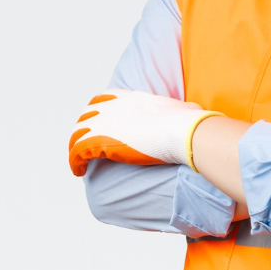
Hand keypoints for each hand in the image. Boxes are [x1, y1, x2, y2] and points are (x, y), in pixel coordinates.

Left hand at [68, 90, 222, 176]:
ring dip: (76, 147)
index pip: (104, 98)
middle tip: (86, 145)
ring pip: (77, 133)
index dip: (97, 111)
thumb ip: (185, 109)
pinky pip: (77, 151)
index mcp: (132, 98)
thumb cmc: (190, 122)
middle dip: (83, 129)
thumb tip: (196, 111)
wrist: (183, 131)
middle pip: (87, 115)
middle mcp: (115, 106)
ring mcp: (105, 122)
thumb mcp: (186, 109)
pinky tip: (78, 171)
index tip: (97, 123)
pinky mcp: (100, 140)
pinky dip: (74, 161)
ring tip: (78, 162)